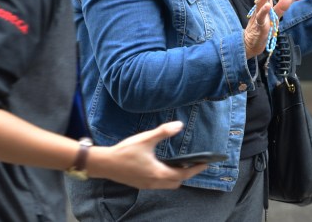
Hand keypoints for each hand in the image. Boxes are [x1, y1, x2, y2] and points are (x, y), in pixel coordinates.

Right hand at [88, 121, 206, 188]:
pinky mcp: (141, 184)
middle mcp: (154, 182)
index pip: (183, 174)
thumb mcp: (145, 139)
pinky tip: (165, 167)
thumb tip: (179, 125)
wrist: (104, 163)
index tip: (206, 163)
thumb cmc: (124, 151)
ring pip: (168, 185)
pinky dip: (167, 178)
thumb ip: (163, 132)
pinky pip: (160, 184)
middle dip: (188, 174)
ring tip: (183, 165)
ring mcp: (147, 185)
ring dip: (177, 177)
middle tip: (196, 164)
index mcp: (158, 172)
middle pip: (177, 182)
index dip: (196, 169)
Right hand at [243, 0, 292, 58]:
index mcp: (264, 4)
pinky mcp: (258, 26)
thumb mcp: (274, 17)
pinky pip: (260, 18)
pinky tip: (268, 6)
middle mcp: (260, 7)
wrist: (250, 44)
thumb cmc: (262, 29)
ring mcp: (259, 16)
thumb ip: (282, 6)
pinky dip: (263, 11)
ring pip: (261, 2)